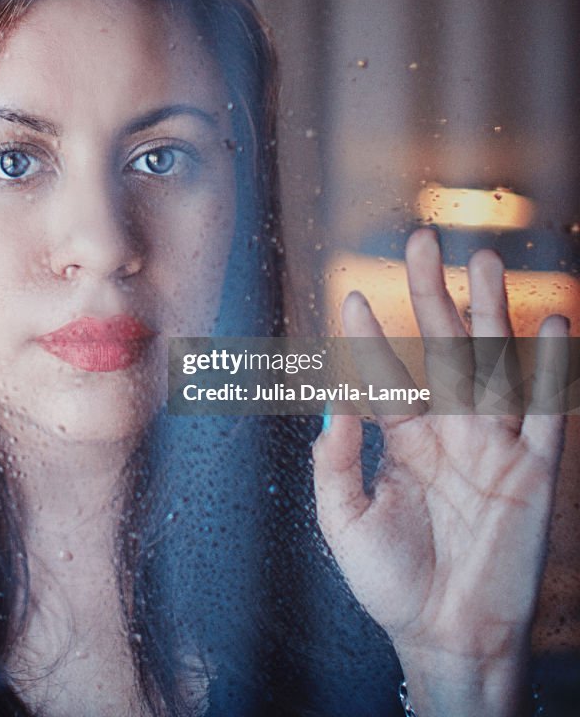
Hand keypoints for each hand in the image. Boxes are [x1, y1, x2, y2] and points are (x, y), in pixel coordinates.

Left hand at [313, 227, 567, 715]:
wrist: (447, 641)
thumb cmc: (391, 584)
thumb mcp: (344, 520)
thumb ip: (335, 462)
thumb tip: (331, 402)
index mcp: (404, 442)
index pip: (387, 375)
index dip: (369, 337)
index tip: (349, 295)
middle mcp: (450, 433)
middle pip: (442, 350)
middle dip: (431, 298)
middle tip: (420, 242)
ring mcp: (494, 448)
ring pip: (493, 366)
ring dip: (490, 314)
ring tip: (483, 260)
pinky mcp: (534, 473)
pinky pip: (545, 413)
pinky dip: (550, 369)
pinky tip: (552, 322)